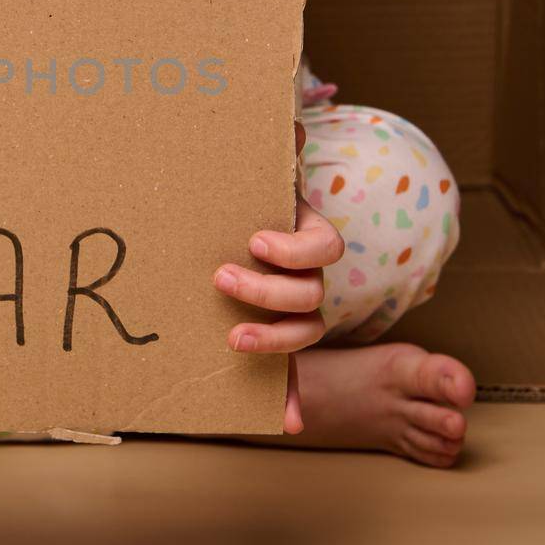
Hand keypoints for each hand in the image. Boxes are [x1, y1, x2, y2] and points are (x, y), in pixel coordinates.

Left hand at [213, 119, 344, 433]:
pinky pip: (291, 376)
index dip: (293, 249)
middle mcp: (308, 279)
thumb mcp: (253, 177)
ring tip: (234, 337)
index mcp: (307, 239)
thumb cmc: (245, 202)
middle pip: (308, 295)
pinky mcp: (275, 341)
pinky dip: (290, 399)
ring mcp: (295, 313)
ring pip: (303, 334)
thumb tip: (289, 123)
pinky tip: (286, 420)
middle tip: (222, 278)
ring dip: (275, 342)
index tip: (255, 240)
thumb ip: (272, 153)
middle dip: (268, 292)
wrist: (229, 229)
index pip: (322, 249)